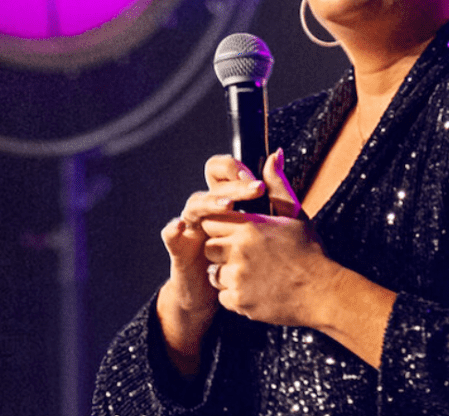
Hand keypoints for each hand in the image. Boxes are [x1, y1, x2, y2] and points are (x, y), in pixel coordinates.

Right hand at [156, 153, 268, 374]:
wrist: (225, 294)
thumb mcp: (265, 224)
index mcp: (225, 198)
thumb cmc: (247, 255)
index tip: (260, 184)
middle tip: (255, 189)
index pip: (223, 170)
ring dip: (209, 203)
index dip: (237, 170)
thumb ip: (273, 190)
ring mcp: (191, 227)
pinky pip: (171, 236)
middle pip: (213, 186)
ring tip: (228, 206)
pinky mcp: (179, 249)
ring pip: (194, 206)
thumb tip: (277, 153)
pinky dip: (173, 229)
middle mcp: (206, 208)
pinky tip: (181, 226)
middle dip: (233, 186)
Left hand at [200, 149, 338, 326]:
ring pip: (213, 273)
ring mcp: (238, 277)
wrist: (323, 292)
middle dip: (222, 251)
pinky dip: (235, 296)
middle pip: (209, 247)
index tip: (236, 234)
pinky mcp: (239, 301)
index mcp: (250, 226)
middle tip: (247, 256)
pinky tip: (258, 290)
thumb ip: (276, 185)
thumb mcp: (294, 213)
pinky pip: (223, 296)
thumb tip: (274, 155)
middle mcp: (239, 250)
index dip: (222, 227)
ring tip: (255, 274)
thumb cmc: (309, 251)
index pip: (212, 221)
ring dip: (227, 274)